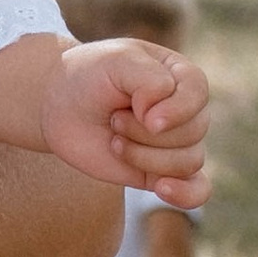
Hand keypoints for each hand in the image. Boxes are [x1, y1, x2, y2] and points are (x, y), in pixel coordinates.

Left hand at [41, 39, 209, 207]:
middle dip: (144, 131)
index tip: (136, 109)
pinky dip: (186, 194)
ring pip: (188, 161)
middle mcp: (185, 110)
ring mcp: (176, 143)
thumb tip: (161, 122)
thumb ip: (148, 79)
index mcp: (181, 76)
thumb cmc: (88, 77)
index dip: (173, 108)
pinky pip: (196, 191)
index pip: (198, 94)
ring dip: (143, 155)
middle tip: (114, 119)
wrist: (59, 107)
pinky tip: (161, 188)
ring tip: (115, 140)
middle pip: (192, 131)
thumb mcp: (115, 61)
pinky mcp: (162, 172)